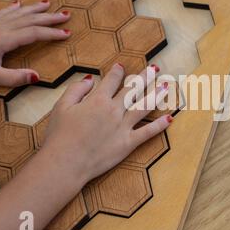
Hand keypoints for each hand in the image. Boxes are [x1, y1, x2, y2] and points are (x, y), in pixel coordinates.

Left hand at [0, 0, 70, 85]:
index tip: (67, 33)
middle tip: (66, 15)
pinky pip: (3, 12)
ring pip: (18, 13)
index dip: (52, 34)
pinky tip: (18, 4)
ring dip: (34, 8)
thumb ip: (15, 78)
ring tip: (48, 3)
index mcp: (4, 39)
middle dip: (49, 17)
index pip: (34, 34)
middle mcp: (0, 28)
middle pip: (30, 19)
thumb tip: (38, 76)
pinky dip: (13, 8)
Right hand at [39, 64, 171, 184]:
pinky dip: (160, 125)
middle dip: (144, 77)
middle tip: (155, 69)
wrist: (65, 162)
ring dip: (156, 95)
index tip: (121, 66)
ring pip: (144, 106)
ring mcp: (123, 127)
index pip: (112, 81)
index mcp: (98, 100)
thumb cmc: (59, 135)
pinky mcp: (128, 143)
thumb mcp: (61, 106)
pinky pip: (147, 132)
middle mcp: (114, 110)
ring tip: (165, 86)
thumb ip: (76, 89)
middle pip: (133, 89)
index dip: (117, 72)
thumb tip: (90, 79)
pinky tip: (170, 118)